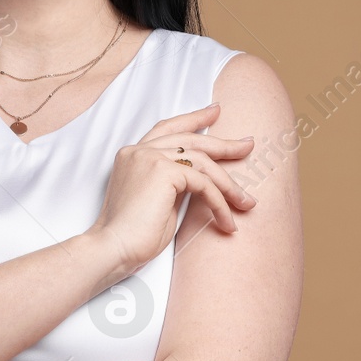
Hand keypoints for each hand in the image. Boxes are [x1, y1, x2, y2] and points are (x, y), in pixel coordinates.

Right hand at [88, 103, 257, 280]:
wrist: (113, 249)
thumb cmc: (133, 235)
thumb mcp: (157, 200)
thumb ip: (174, 182)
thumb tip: (203, 179)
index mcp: (134, 154)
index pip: (169, 128)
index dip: (194, 119)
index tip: (215, 112)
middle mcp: (140, 150)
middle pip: (191, 139)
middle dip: (223, 143)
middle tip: (247, 145)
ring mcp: (150, 157)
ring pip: (203, 162)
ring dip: (229, 185)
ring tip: (247, 203)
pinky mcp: (163, 172)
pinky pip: (204, 183)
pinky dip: (220, 203)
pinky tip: (227, 221)